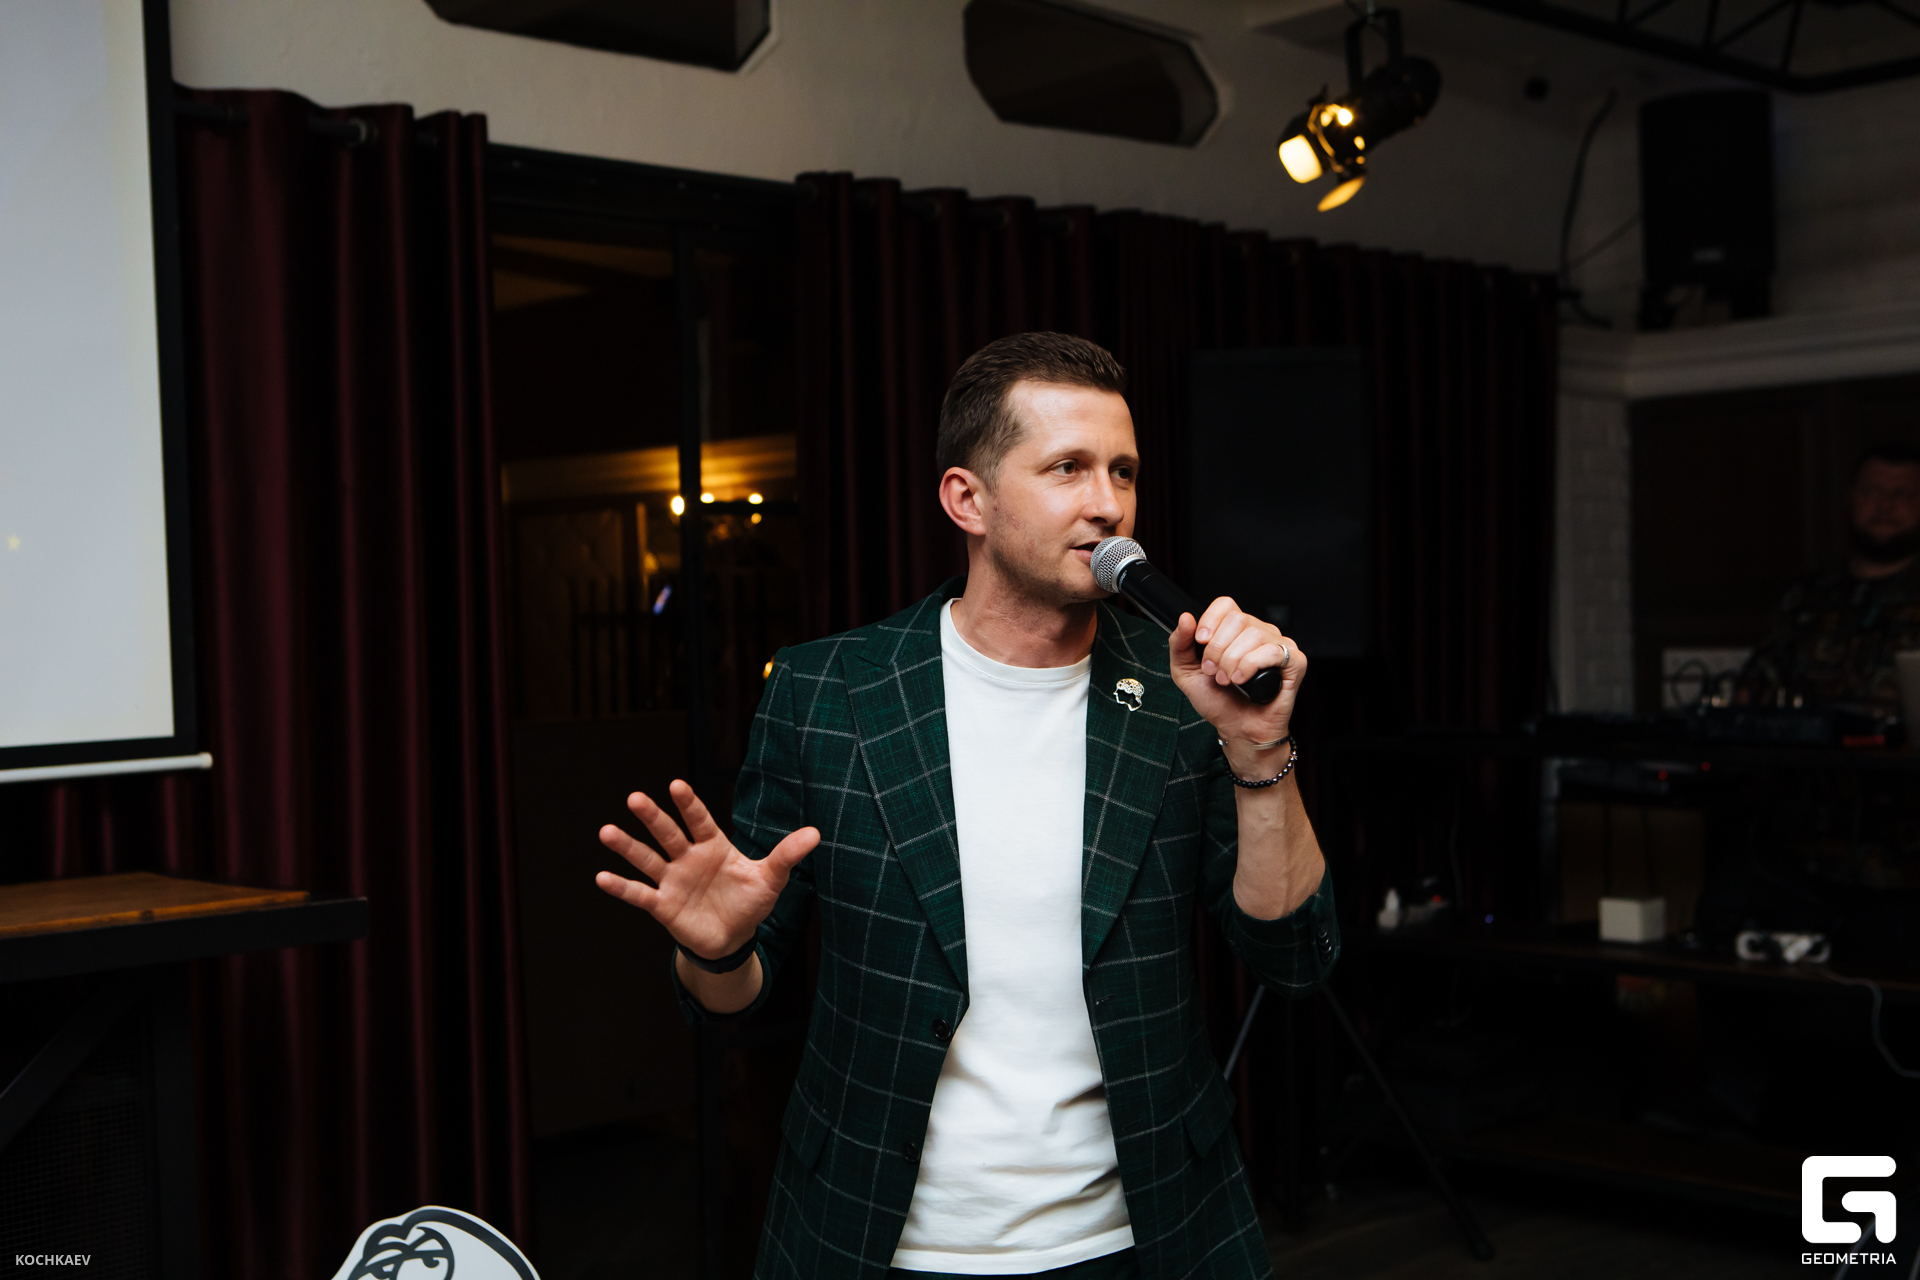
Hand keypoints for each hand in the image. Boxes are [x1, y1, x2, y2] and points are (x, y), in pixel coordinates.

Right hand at [594, 779, 818, 960]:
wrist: (733, 938)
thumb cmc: (749, 902)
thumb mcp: (771, 879)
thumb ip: (787, 855)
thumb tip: (816, 833)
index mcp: (713, 846)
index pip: (699, 820)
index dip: (689, 804)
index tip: (676, 785)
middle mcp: (687, 858)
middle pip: (668, 834)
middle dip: (653, 817)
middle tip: (635, 798)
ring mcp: (672, 880)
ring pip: (647, 859)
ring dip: (627, 847)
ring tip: (606, 831)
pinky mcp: (663, 905)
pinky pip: (639, 894)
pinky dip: (621, 888)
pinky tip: (601, 877)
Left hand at [1168, 597, 1305, 770]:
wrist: (1238, 729)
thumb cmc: (1219, 701)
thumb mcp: (1187, 672)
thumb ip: (1180, 644)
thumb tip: (1185, 618)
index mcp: (1236, 630)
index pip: (1226, 605)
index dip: (1211, 620)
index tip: (1201, 642)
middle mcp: (1260, 632)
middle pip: (1237, 619)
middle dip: (1218, 649)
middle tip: (1214, 672)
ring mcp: (1279, 645)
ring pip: (1253, 634)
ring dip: (1232, 661)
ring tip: (1228, 680)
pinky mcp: (1295, 661)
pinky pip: (1272, 651)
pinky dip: (1251, 665)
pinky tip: (1243, 680)